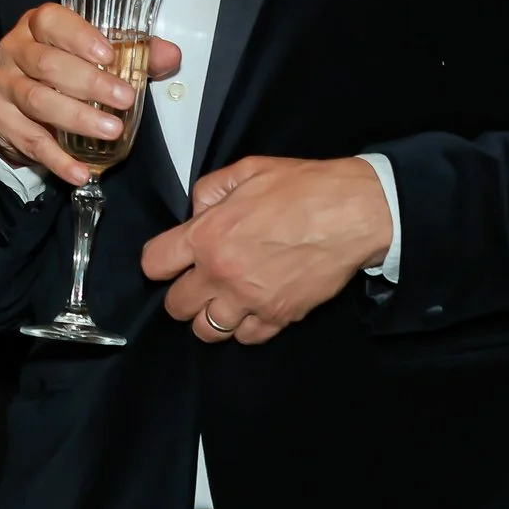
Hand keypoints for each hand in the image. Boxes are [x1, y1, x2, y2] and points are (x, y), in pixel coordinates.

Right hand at [0, 3, 180, 186]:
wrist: (22, 101)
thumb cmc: (67, 68)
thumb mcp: (99, 55)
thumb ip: (136, 53)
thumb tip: (170, 55)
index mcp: (37, 25)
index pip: (51, 21)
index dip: (78, 36)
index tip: (108, 55)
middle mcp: (14, 50)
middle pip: (46, 63)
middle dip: (88, 82)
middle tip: (124, 99)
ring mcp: (3, 84)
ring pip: (36, 100)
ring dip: (77, 118)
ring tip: (111, 130)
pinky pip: (29, 140)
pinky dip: (57, 159)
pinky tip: (80, 171)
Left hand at [140, 156, 394, 344]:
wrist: (353, 213)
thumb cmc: (302, 188)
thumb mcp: (245, 171)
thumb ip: (209, 192)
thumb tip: (197, 213)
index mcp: (206, 236)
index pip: (154, 265)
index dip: (160, 263)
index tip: (170, 261)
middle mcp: (222, 274)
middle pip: (176, 306)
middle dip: (181, 295)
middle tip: (197, 282)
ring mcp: (251, 300)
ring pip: (207, 331)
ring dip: (209, 317)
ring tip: (221, 301)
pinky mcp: (280, 316)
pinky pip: (247, 338)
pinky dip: (244, 328)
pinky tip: (251, 309)